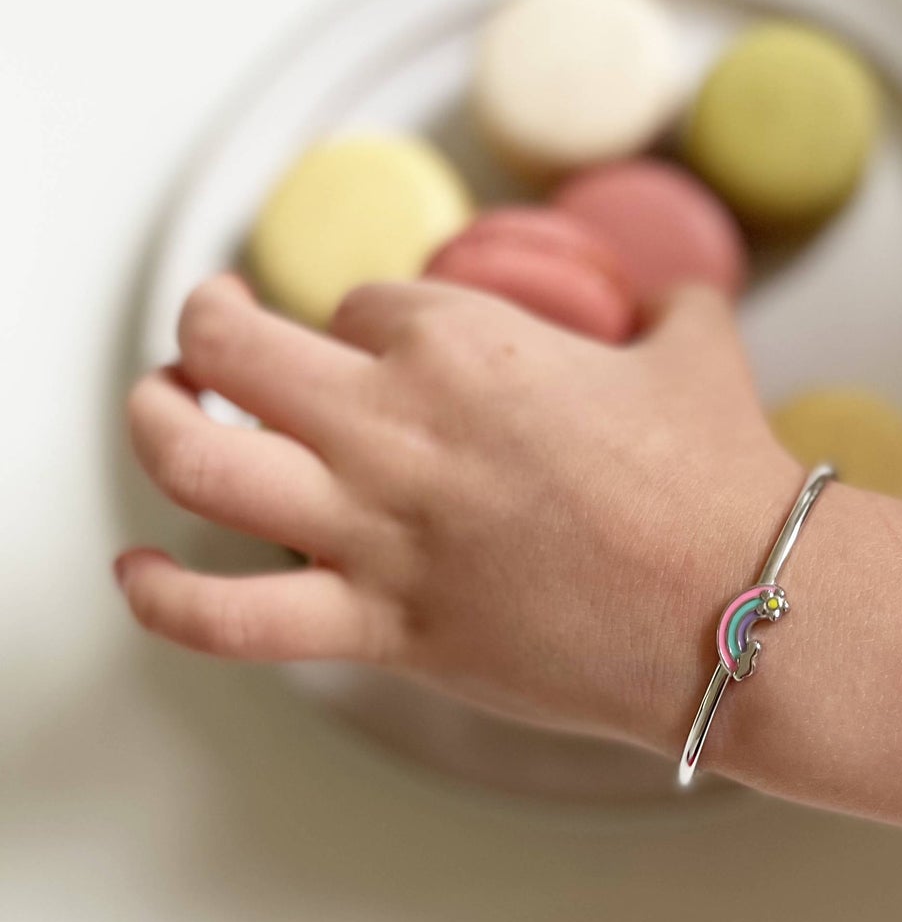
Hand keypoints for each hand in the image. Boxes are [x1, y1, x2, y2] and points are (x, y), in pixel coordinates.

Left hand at [117, 274, 797, 746]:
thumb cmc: (720, 477)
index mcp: (465, 343)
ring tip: (159, 407)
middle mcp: (396, 422)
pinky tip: (139, 568)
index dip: (365, 324)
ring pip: (200, 460)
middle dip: (210, 328)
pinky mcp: (381, 625)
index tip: (382, 350)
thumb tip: (682, 296)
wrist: (742, 601)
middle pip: (236, 350)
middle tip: (214, 332)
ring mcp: (376, 527)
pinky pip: (230, 618)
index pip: (361, 307)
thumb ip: (678, 304)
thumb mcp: (701, 354)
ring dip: (156, 423)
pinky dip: (164, 595)